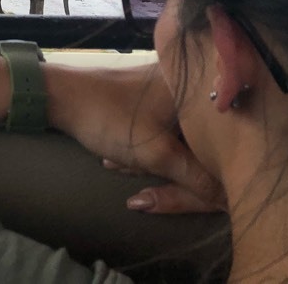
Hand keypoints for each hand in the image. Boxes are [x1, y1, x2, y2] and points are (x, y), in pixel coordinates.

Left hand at [46, 63, 223, 213]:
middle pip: (201, 148)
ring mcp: (171, 90)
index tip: (188, 194)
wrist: (59, 96)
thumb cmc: (109, 117)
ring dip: (153, 164)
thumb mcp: (156, 155)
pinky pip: (164, 133)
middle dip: (171, 174)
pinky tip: (117, 160)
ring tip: (119, 164)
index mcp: (199, 90)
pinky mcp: (153, 99)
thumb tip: (229, 201)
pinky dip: (145, 150)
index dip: (208, 180)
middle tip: (140, 184)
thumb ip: (197, 180)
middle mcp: (191, 86)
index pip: (224, 146)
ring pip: (180, 143)